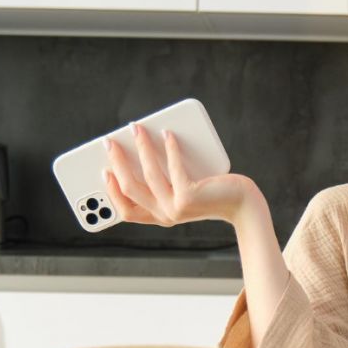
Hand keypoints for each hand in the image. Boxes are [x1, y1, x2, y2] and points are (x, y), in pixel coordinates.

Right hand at [103, 123, 257, 227]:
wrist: (242, 204)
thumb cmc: (212, 193)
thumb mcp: (183, 191)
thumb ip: (164, 181)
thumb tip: (142, 149)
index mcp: (159, 217)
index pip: (126, 211)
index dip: (112, 190)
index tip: (104, 170)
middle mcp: (165, 216)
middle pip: (130, 188)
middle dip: (117, 162)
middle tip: (110, 141)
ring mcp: (176, 208)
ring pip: (148, 175)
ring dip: (141, 148)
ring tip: (137, 129)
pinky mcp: (189, 196)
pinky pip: (173, 167)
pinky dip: (168, 148)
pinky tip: (167, 134)